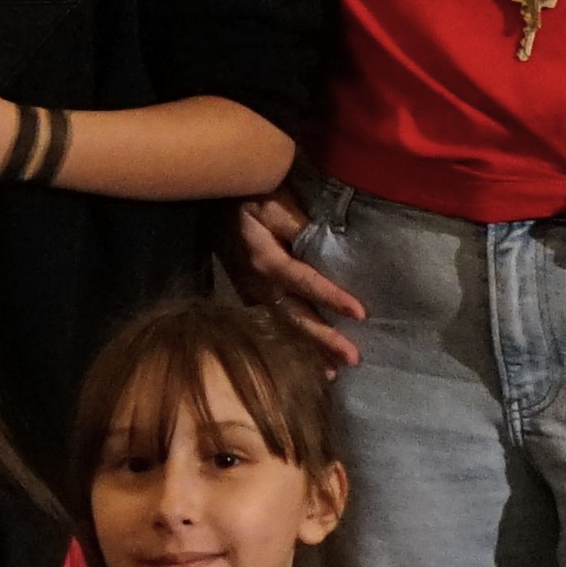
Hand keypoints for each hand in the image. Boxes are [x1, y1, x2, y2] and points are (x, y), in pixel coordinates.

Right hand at [232, 193, 367, 368]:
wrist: (205, 196)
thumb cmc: (244, 193)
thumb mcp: (270, 201)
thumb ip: (295, 223)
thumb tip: (325, 244)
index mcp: (265, 258)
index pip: (303, 281)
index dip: (330, 297)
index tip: (360, 314)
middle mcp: (256, 281)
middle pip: (293, 314)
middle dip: (322, 339)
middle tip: (352, 360)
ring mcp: (249, 289)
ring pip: (280, 324)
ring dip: (305, 349)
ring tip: (331, 374)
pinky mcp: (245, 291)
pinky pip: (269, 321)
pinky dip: (287, 342)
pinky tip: (302, 359)